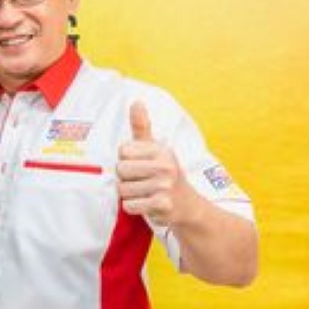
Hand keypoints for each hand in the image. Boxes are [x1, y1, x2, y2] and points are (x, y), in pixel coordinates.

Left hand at [116, 102, 192, 225]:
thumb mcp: (155, 150)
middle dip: (126, 179)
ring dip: (130, 194)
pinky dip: (134, 207)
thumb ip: (141, 127)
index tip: (140, 165)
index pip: (123, 151)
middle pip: (120, 170)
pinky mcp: (162, 204)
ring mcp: (165, 185)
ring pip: (123, 189)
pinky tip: (147, 204)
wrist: (187, 205)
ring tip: (145, 193)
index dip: (126, 160)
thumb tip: (136, 102)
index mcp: (161, 149)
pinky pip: (129, 205)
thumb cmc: (164, 174)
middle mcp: (165, 165)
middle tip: (142, 181)